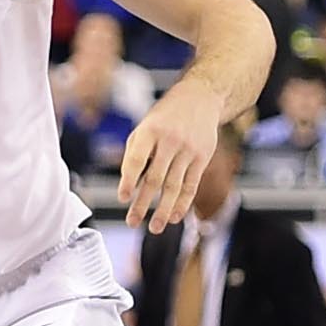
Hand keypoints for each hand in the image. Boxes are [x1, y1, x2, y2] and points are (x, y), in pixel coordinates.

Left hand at [114, 81, 226, 232]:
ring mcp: (188, 149)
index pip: (137, 159)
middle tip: (132, 222)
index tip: (122, 198)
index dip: (129, 180)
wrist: (201, 98)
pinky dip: (183, 203)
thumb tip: (129, 185)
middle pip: (155, 178)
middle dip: (143, 203)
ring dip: (164, 210)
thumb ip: (135, 152)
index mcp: (150, 130)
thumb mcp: (145, 126)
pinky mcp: (202, 157)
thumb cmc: (166, 116)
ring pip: (174, 186)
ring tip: (154, 227)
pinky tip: (175, 217)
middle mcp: (170, 140)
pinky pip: (191, 185)